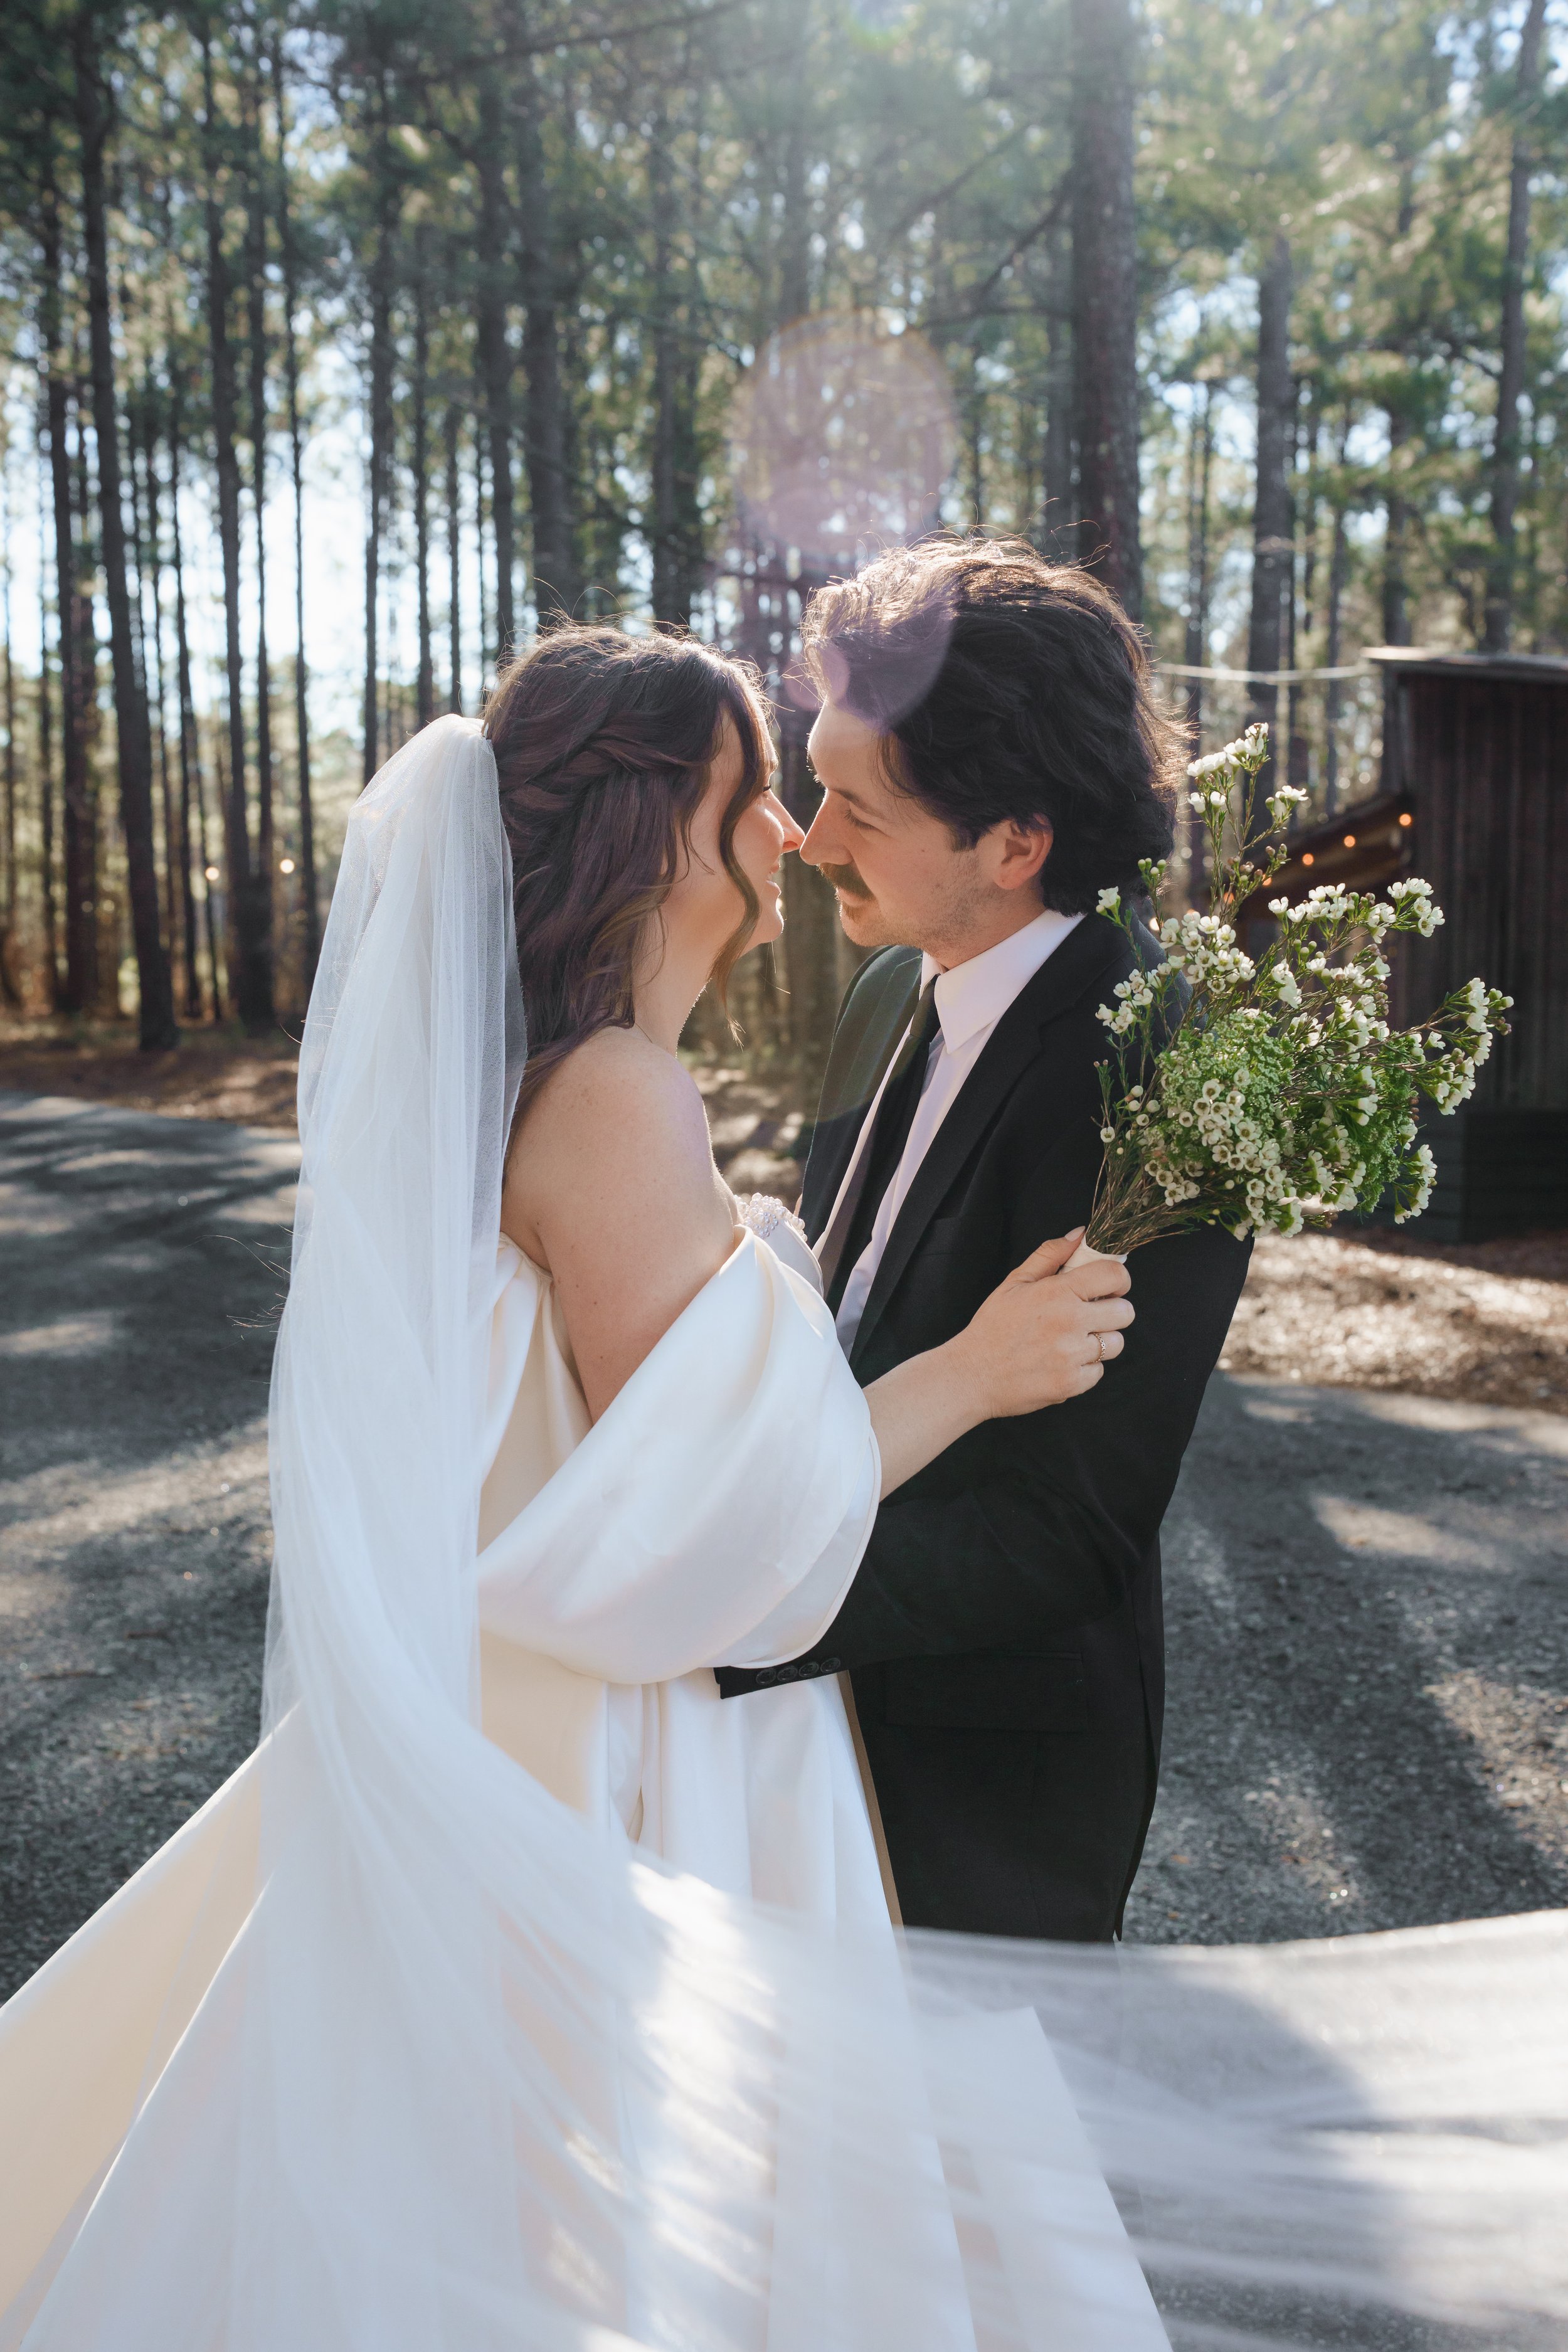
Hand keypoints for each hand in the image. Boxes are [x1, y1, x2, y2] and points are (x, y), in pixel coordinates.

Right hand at [949, 1229, 1133, 1421]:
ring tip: (1072, 1341)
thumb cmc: (992, 1327)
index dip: (1118, 1280)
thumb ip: (1049, 1255)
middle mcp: (1070, 1322)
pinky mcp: (1072, 1384)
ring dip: (1099, 1341)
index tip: (1109, 1287)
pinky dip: (1085, 1368)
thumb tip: (1080, 1234)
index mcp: (1058, 1292)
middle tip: (1089, 1316)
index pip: (1114, 1276)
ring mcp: (1072, 1356)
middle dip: (1112, 1311)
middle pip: (1125, 1312)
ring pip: (1115, 1344)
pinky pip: (1099, 1371)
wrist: (972, 1375)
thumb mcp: (1014, 1282)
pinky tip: (1061, 1362)